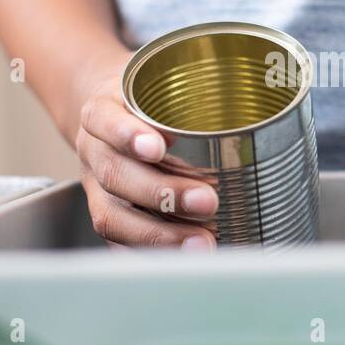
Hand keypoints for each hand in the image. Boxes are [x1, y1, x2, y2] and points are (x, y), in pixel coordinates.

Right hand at [74, 60, 217, 247]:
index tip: (158, 147)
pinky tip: (180, 260)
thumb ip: (191, 94)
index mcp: (102, 113)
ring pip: (112, 216)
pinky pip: (117, 242)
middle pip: (115, 175)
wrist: (107, 116)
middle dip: (161, 194)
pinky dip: (148, 255)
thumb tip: (251, 106)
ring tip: (202, 243)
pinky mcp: (106, 214)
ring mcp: (95, 188)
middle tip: (207, 201)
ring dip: (159, 234)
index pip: (105, 120)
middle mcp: (94, 152)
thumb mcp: (158, 84)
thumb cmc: (145, 102)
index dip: (128, 135)